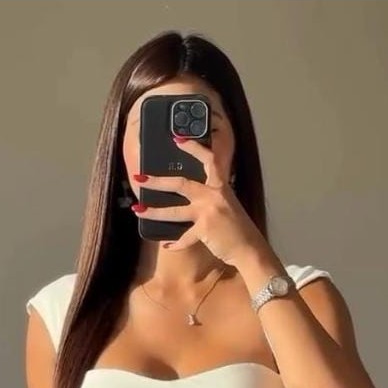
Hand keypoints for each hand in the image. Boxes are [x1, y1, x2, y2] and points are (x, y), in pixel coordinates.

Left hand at [135, 135, 265, 265]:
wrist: (250, 249)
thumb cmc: (238, 229)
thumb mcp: (227, 205)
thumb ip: (211, 197)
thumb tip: (189, 195)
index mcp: (221, 187)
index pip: (208, 160)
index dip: (193, 147)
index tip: (177, 139)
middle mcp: (214, 196)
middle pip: (180, 184)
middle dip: (156, 181)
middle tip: (139, 178)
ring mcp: (209, 212)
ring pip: (174, 211)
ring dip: (154, 212)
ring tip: (138, 210)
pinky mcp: (205, 229)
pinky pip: (184, 237)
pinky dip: (175, 243)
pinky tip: (168, 245)